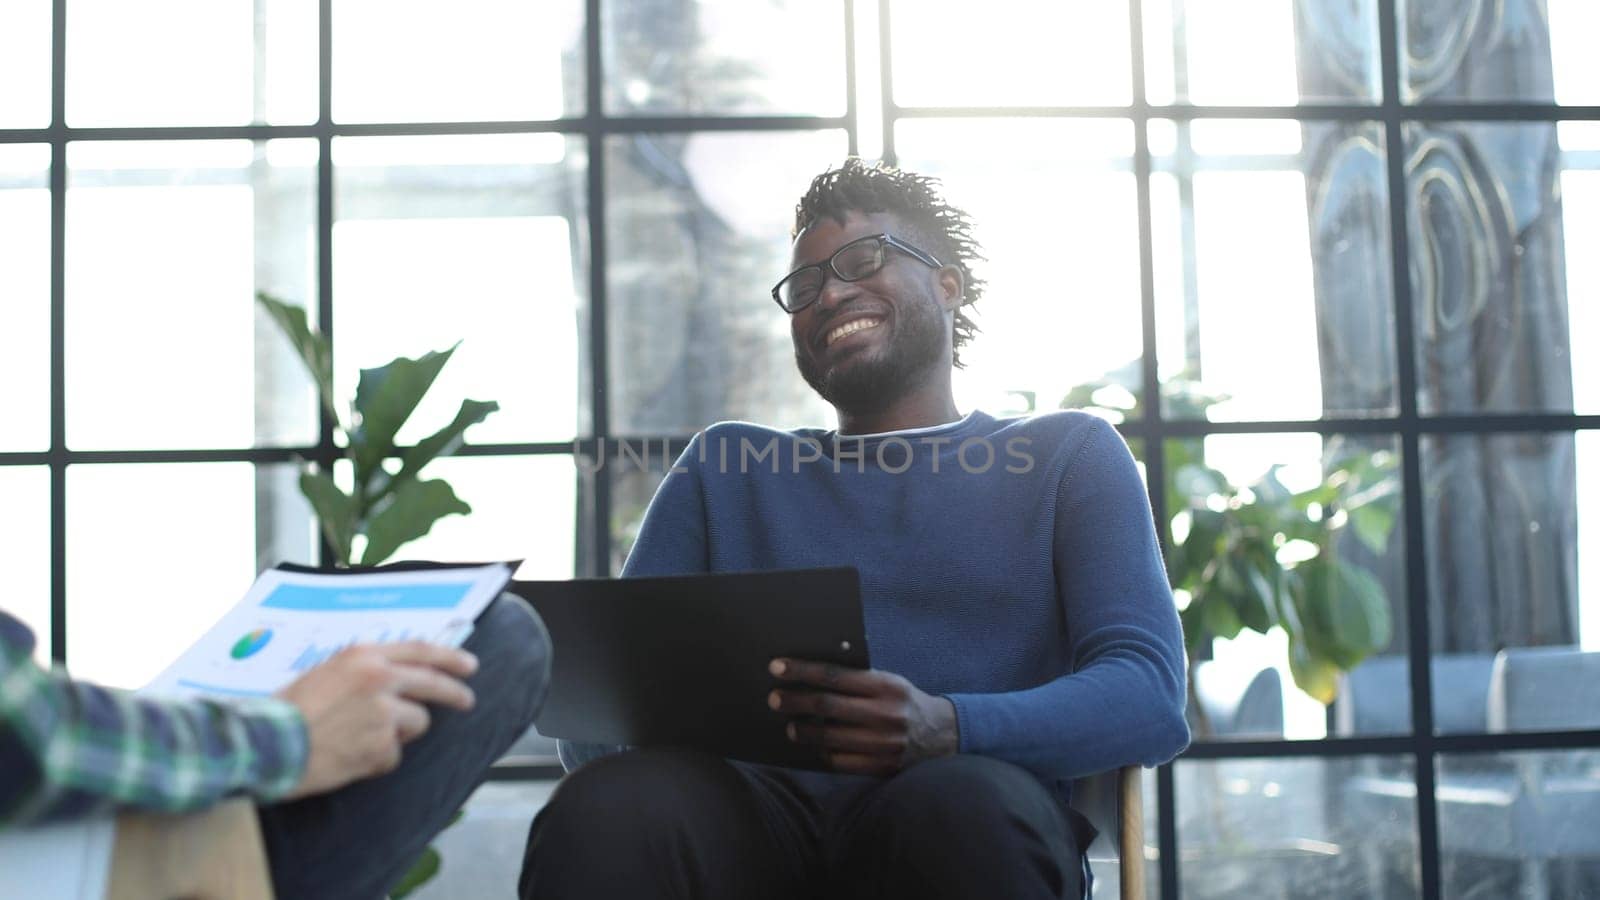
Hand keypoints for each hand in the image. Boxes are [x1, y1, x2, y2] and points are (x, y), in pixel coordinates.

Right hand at [277, 641, 478, 799]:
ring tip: (360, 737)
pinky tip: (349, 757)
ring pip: (417, 723)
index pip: (420, 650)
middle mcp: (379, 678)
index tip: (468, 665)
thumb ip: (364, 671)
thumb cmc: (288, 710)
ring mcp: (383, 712)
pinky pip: (393, 754)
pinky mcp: (382, 745)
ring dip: (399, 734)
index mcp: (363, 655)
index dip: (449, 658)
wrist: (267, 744)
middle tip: (466, 700)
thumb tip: (399, 678)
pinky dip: (377, 760)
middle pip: (433, 684)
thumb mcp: (327, 672)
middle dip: (455, 693)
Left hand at [768, 658, 958, 774]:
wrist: (942, 736)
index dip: (802, 671)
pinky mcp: (881, 766)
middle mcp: (886, 714)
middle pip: (827, 706)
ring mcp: (884, 743)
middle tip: (774, 698)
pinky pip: (840, 761)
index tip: (777, 667)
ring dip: (803, 731)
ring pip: (829, 737)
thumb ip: (859, 679)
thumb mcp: (890, 682)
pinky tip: (814, 747)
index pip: (835, 676)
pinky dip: (822, 753)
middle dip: (795, 701)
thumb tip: (813, 674)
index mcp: (887, 686)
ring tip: (790, 726)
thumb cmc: (905, 702)